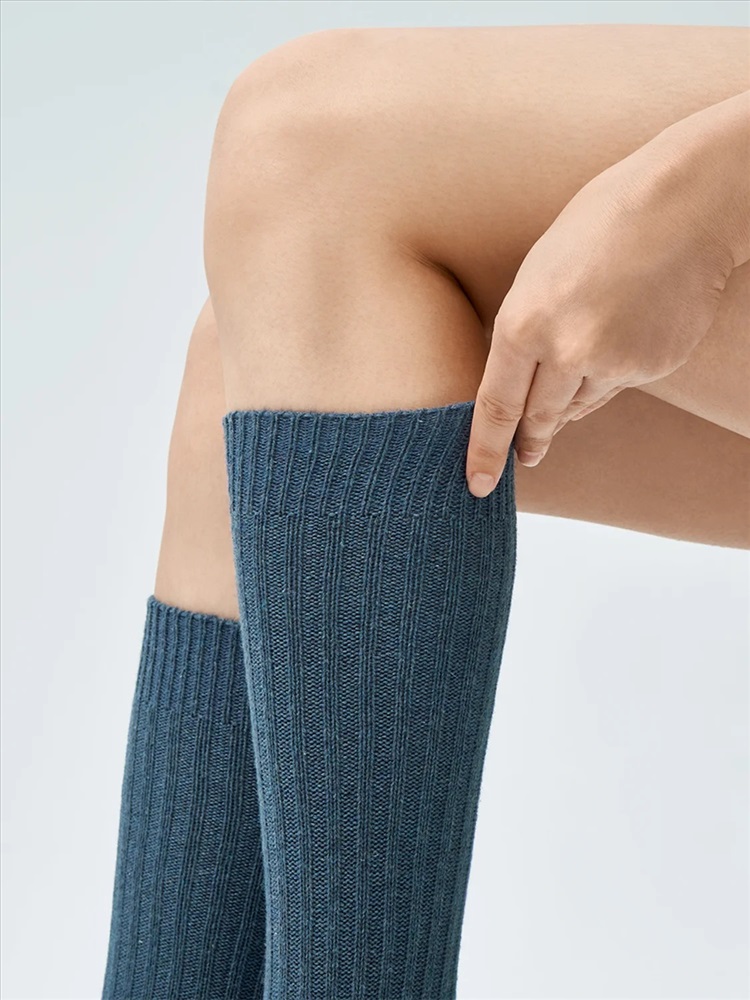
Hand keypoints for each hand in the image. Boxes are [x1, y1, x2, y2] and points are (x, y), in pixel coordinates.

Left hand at [465, 119, 737, 498]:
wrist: (684, 205)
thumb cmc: (600, 226)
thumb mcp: (537, 273)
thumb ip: (523, 333)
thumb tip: (522, 390)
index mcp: (523, 322)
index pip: (495, 406)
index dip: (485, 450)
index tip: (479, 484)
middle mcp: (565, 350)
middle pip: (539, 418)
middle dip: (531, 441)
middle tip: (527, 456)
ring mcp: (612, 362)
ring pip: (579, 405)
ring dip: (574, 394)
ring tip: (590, 343)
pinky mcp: (651, 367)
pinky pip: (616, 387)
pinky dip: (612, 372)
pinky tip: (625, 330)